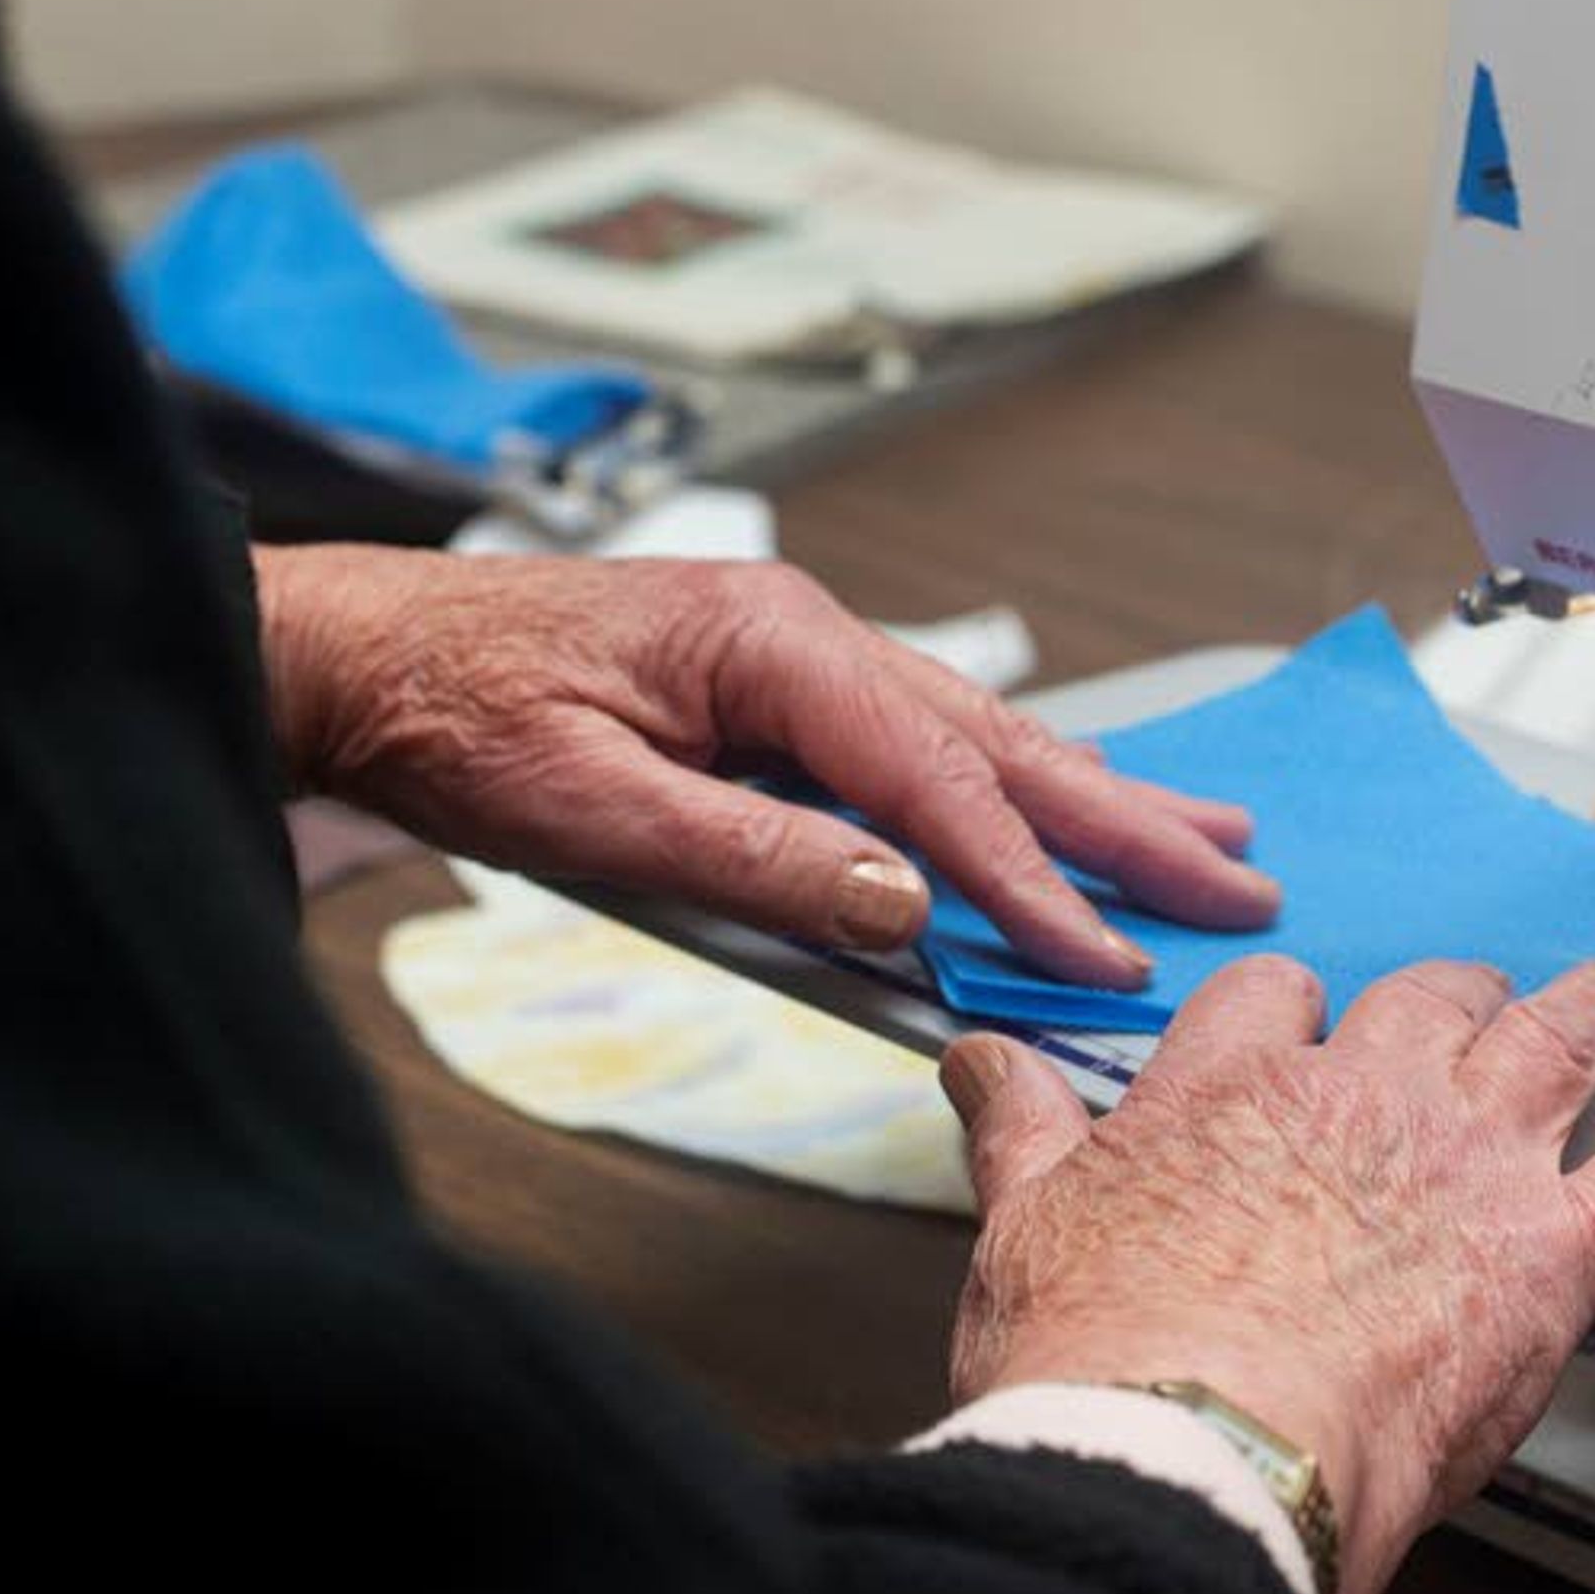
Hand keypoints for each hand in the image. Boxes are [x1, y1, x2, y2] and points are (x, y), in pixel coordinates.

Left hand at [255, 545, 1277, 987]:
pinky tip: (1071, 804)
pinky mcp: (778, 696)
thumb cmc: (454, 714)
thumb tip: (903, 910)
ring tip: (1206, 836)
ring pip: (980, 741)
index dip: (1030, 883)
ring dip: (1096, 799)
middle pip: (1001, 746)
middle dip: (1127, 824)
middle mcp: (806, 636)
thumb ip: (756, 864)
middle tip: (1238, 882)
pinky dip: (1013, 789)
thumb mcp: (593, 810)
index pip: (938, 783)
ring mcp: (798, 660)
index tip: (1106, 957)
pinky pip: (925, 749)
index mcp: (772, 646)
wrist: (356, 656)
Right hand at [939, 955, 1594, 1593]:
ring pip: (1551, 1039)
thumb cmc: (1107, 1373)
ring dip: (1585, 1009)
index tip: (1293, 1043)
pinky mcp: (1557, 1250)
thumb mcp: (1023, 1233)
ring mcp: (1471, 1166)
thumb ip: (1015, 1130)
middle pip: (1427, 1000)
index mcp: (1229, 1092)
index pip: (1272, 1002)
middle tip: (1465, 1018)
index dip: (1291, 1020)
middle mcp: (1362, 1100)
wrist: (1191, 1457)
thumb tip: (976, 1065)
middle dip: (1450, 1004)